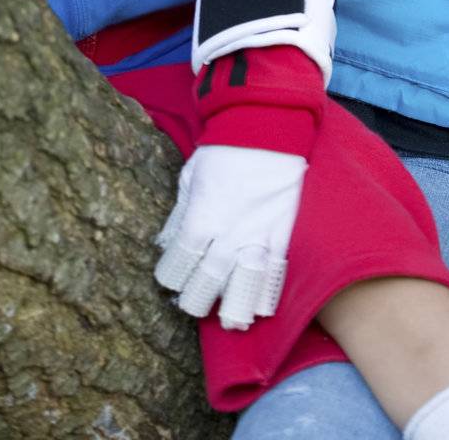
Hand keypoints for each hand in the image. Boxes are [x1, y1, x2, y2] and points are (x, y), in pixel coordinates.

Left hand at [154, 144, 305, 329]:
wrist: (267, 127)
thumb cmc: (223, 149)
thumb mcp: (191, 176)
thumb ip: (180, 214)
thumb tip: (166, 243)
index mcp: (200, 217)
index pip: (179, 264)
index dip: (171, 277)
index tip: (171, 280)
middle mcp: (228, 234)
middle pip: (207, 283)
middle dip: (196, 300)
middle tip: (193, 305)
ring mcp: (257, 236)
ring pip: (243, 287)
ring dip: (234, 308)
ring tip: (230, 321)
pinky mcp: (283, 233)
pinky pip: (275, 273)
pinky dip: (267, 294)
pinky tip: (261, 307)